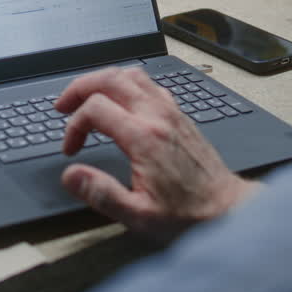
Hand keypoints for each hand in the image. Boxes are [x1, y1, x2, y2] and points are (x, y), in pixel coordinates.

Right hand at [57, 67, 258, 235]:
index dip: (73, 126)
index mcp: (145, 138)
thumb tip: (71, 176)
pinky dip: (126, 86)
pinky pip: (149, 85)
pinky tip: (120, 103)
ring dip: (103, 82)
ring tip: (86, 99)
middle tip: (63, 106)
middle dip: (79, 88)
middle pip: (110, 78)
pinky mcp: (179, 116)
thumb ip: (102, 194)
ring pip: (131, 75)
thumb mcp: (139, 215)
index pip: (95, 109)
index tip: (71, 150)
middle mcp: (159, 117)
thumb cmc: (188, 214)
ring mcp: (171, 113)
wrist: (228, 209)